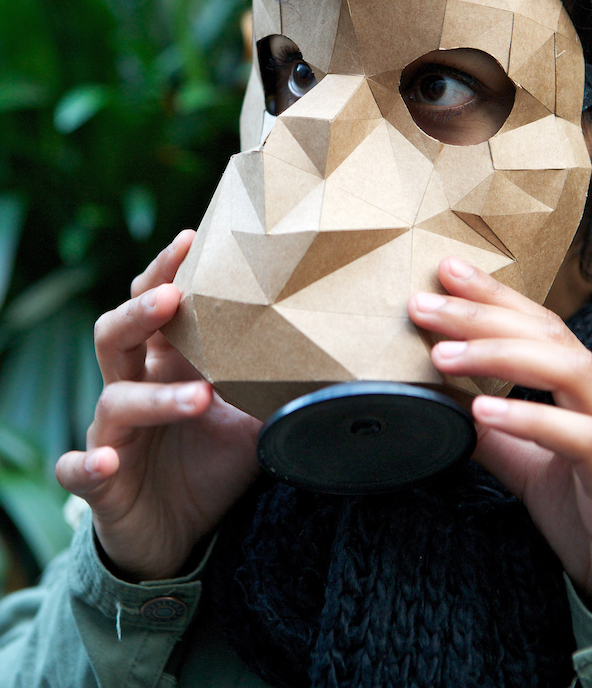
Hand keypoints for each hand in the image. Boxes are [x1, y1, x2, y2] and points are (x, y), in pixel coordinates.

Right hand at [56, 230, 260, 579]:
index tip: (189, 238)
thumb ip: (271, 385)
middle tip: (172, 296)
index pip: (154, 306)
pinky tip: (104, 460)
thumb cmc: (210, 463)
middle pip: (116, 334)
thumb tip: (331, 352)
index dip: (164, 272)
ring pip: (115, 399)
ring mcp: (112, 433)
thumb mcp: (249, 419)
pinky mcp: (101, 481)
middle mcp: (131, 387)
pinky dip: (86, 463)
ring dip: (153, 396)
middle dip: (140, 311)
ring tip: (199, 397)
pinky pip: (79, 469)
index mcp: (165, 364)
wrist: (179, 534)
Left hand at [408, 257, 591, 627]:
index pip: (542, 327)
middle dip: (484, 313)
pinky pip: (582, 438)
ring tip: (442, 355)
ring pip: (571, 370)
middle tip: (425, 303)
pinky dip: (530, 417)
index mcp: (591, 393)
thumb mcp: (530, 468)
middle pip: (551, 335)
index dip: (495, 296)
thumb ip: (495, 433)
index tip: (445, 272)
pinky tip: (483, 409)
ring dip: (500, 354)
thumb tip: (443, 403)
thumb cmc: (591, 522)